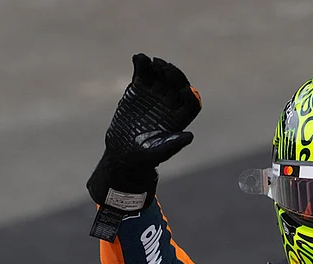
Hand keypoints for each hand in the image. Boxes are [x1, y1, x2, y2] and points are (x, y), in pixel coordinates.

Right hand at [87, 54, 201, 207]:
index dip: (189, 95)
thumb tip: (190, 136)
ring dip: (159, 67)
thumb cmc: (144, 156)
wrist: (122, 150)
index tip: (184, 91)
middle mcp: (169, 103)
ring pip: (161, 75)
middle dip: (174, 76)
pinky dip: (141, 63)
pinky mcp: (139, 88)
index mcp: (179, 117)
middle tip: (166, 70)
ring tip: (153, 63)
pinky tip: (138, 58)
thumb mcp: (158, 152)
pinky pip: (143, 71)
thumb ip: (173, 144)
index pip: (191, 102)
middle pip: (177, 84)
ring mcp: (154, 93)